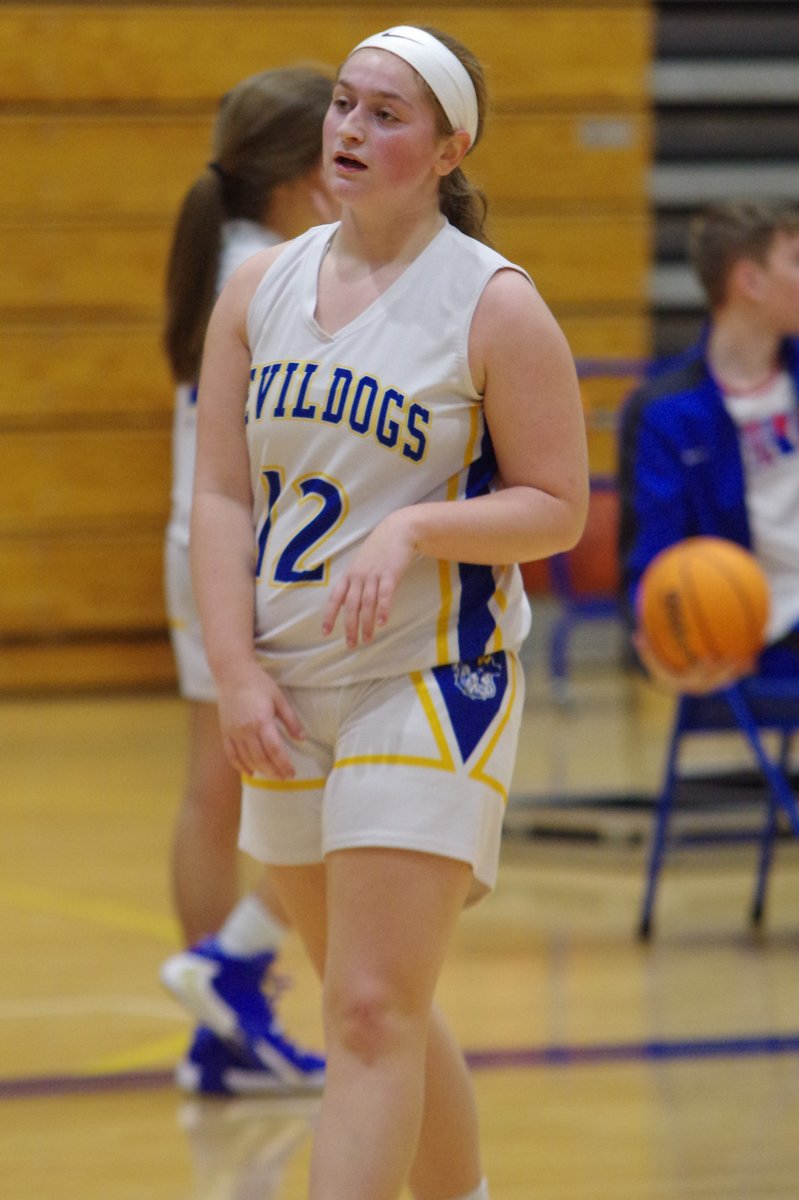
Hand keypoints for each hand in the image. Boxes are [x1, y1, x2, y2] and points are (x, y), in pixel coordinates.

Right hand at [216, 663, 302, 778]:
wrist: (232, 673)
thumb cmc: (258, 683)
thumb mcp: (279, 698)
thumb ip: (291, 720)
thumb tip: (302, 738)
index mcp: (261, 721)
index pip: (274, 750)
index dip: (283, 764)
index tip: (291, 773)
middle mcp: (246, 729)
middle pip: (260, 758)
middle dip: (274, 771)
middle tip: (284, 778)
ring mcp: (233, 732)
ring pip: (246, 759)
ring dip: (260, 770)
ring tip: (271, 776)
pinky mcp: (225, 731)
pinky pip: (231, 754)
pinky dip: (240, 765)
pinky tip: (249, 772)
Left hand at [322, 510, 417, 646]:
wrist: (398, 531)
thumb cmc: (379, 549)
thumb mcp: (361, 563)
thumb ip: (355, 582)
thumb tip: (348, 601)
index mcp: (349, 575)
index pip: (335, 598)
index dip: (330, 616)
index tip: (325, 633)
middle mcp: (358, 576)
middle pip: (351, 606)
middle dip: (350, 627)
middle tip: (351, 644)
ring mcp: (374, 575)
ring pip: (367, 604)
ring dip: (366, 624)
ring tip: (367, 639)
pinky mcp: (390, 574)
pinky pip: (385, 595)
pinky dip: (382, 609)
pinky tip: (382, 623)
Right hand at [634, 630, 752, 695]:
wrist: (676, 684)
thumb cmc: (664, 667)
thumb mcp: (651, 661)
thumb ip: (645, 650)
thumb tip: (635, 635)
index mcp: (684, 682)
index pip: (694, 676)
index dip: (703, 668)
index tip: (709, 657)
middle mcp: (700, 687)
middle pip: (716, 679)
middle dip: (726, 669)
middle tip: (735, 657)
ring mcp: (712, 686)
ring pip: (728, 679)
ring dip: (739, 670)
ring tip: (751, 659)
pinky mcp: (721, 682)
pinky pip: (734, 676)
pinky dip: (744, 669)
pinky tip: (755, 660)